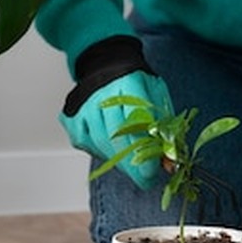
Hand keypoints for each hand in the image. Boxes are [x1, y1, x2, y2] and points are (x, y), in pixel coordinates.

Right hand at [59, 36, 172, 189]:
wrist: (107, 63)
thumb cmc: (135, 81)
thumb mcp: (157, 95)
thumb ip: (165, 126)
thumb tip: (170, 160)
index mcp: (128, 83)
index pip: (136, 122)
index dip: (146, 150)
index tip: (154, 170)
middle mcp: (102, 93)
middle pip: (116, 137)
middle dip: (132, 164)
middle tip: (145, 179)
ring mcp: (84, 105)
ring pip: (100, 143)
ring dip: (118, 160)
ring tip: (132, 166)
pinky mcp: (72, 116)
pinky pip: (86, 143)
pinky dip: (101, 151)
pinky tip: (112, 149)